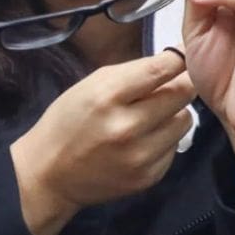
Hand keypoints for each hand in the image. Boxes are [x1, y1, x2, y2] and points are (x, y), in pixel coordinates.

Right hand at [10, 51, 194, 234]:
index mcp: (108, 96)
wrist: (49, 174)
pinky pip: (174, 147)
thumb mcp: (90, 85)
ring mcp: (140, 156)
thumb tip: (173, 65)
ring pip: (185, 120)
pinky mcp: (148, 177)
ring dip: (174, 113)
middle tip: (170, 85)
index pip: (160, 69)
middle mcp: (127, 127)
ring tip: (153, 116)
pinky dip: (164, 139)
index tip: (182, 57)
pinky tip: (143, 140)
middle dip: (180, 84)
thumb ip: (132, 74)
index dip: (178, 59)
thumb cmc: (68, 122)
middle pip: (182, 93)